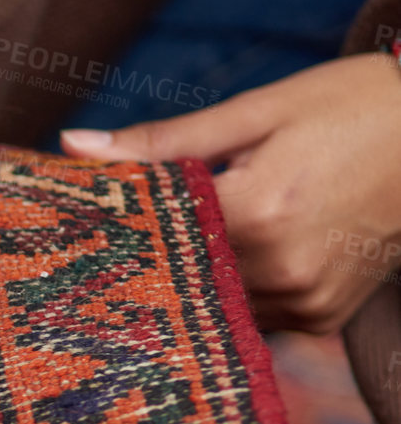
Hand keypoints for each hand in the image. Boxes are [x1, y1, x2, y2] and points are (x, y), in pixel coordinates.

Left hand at [61, 54, 400, 333]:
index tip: (85, 229)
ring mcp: (307, 300)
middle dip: (153, 258)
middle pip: (182, 275)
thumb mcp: (256, 112)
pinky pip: (256, 315)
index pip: (156, 237)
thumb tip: (73, 145)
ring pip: (215, 302)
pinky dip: (237, 291)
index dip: (121, 232)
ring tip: (182, 249)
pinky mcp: (324, 317)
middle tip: (117, 247)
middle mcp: (282, 267)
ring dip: (195, 279)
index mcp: (258, 211)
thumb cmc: (349, 106)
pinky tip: (233, 264)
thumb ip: (164, 142)